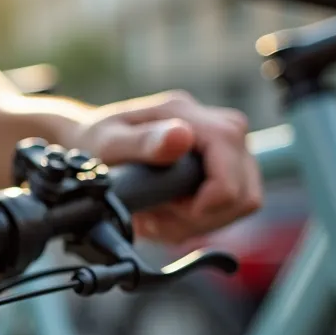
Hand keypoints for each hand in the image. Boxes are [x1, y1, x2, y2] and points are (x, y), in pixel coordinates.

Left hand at [67, 90, 261, 242]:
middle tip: (161, 217)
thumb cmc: (94, 141)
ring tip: (159, 216)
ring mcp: (225, 145)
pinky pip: (233, 204)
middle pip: (245, 190)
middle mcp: (215, 124)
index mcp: (186, 114)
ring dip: (201, 221)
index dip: (211, 200)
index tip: (175, 211)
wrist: (90, 142)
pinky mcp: (225, 164)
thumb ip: (144, 141)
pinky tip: (167, 213)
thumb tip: (183, 135)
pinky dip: (201, 218)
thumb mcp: (108, 143)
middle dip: (204, 216)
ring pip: (244, 200)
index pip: (230, 162)